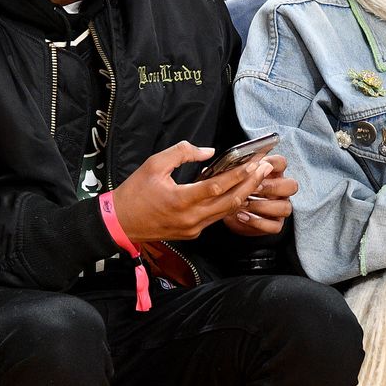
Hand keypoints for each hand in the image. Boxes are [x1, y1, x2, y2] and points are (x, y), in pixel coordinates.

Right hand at [112, 141, 270, 241]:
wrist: (119, 223)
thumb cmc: (134, 192)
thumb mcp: (154, 164)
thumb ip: (182, 152)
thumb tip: (208, 151)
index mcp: (181, 200)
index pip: (218, 186)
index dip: (239, 174)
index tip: (255, 162)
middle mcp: (191, 218)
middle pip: (230, 201)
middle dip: (251, 183)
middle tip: (266, 168)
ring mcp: (193, 229)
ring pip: (227, 212)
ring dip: (244, 194)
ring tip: (257, 177)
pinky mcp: (192, 233)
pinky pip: (216, 218)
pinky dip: (229, 204)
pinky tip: (238, 191)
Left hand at [223, 154, 296, 235]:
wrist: (230, 211)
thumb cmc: (236, 190)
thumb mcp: (238, 177)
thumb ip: (242, 169)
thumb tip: (240, 162)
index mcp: (274, 173)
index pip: (282, 163)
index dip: (272, 162)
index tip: (259, 165)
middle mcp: (281, 190)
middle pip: (291, 186)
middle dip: (272, 187)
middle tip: (253, 188)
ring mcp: (281, 208)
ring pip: (285, 207)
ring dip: (262, 205)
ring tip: (243, 203)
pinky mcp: (276, 224)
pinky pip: (275, 226)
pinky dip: (257, 222)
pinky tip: (242, 216)